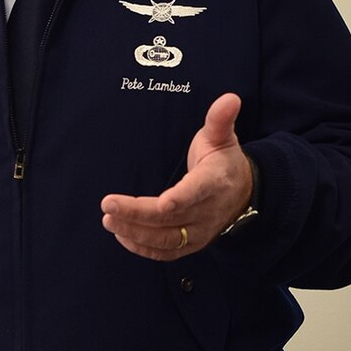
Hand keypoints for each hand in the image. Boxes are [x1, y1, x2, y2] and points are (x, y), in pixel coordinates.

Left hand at [102, 93, 253, 259]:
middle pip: (171, 218)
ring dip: (134, 232)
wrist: (243, 194)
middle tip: (108, 204)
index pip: (197, 192)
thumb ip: (220, 119)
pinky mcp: (189, 244)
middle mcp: (207, 211)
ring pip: (165, 239)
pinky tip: (121, 235)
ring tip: (108, 220)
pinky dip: (142, 247)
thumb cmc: (224, 162)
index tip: (162, 202)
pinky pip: (164, 252)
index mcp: (215, 182)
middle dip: (137, 214)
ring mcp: (198, 231)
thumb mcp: (223, 137)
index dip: (180, 198)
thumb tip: (230, 98)